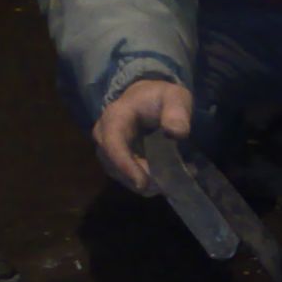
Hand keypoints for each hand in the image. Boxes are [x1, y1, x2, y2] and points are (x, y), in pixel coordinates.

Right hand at [92, 79, 191, 194]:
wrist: (148, 100)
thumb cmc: (161, 98)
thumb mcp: (175, 97)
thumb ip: (177, 112)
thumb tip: (177, 133)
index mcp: (116, 116)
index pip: (113, 142)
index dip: (124, 164)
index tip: (142, 183)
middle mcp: (104, 133)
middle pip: (113, 164)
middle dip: (138, 177)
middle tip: (165, 184)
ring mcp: (107, 148)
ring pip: (119, 174)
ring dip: (142, 182)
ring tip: (168, 182)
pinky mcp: (113, 159)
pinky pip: (125, 177)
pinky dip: (144, 182)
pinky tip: (163, 181)